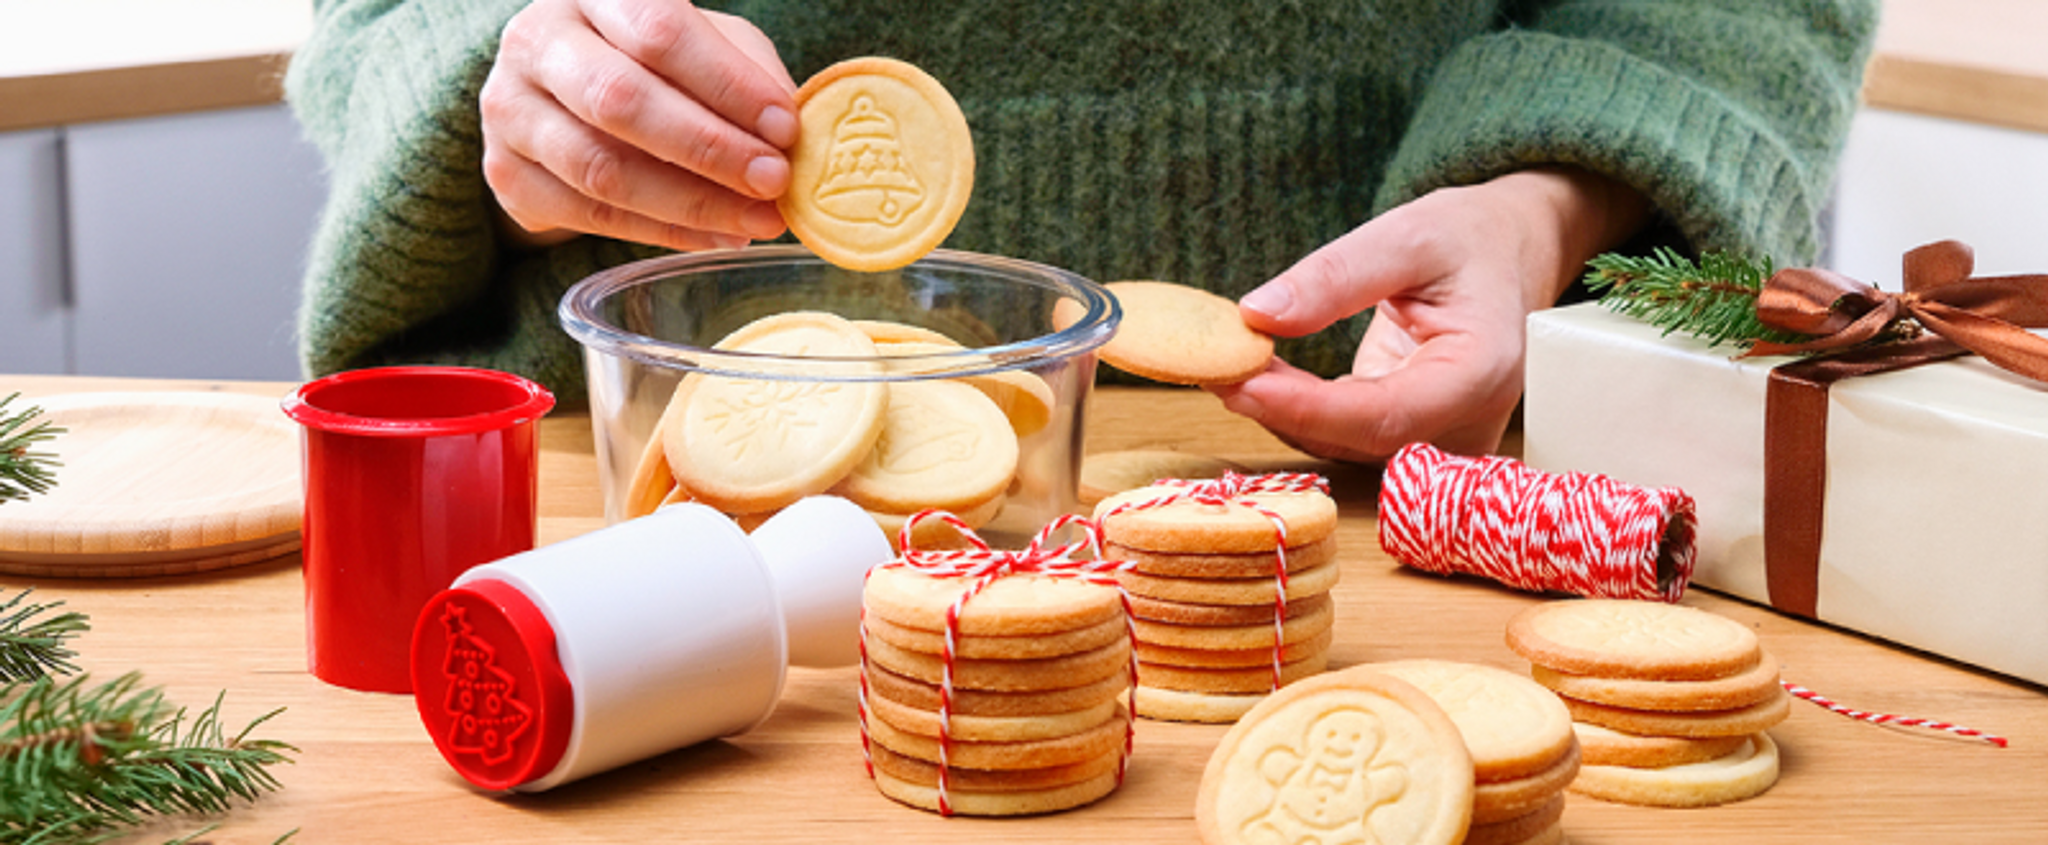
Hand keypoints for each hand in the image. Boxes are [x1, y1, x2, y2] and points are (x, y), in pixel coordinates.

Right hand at [480, 0, 798, 249]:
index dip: (727, 85)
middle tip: (773, 182)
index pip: (659, 32)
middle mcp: (536, 41)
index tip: (786, 129)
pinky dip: (663, 232)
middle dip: (710, 148)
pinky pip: (590, 215)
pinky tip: (715, 236)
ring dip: (691, 204)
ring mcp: (510, 110)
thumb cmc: (653, 61)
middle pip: (621, 100)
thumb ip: (746, 73)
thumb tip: (791, 133)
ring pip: (601, 168)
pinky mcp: (506, 174)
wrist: (564, 95)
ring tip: (755, 220)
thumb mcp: (707, 42)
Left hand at [1208, 168, 1647, 462]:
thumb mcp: (1407, 235)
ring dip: (1280, 412)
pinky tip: (1257, 375)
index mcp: (1481, 372)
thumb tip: (1257, 315)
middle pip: (1358, 440)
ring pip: (1345, 447)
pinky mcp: (1412, 440)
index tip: (1239, 381)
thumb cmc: (1469, 241)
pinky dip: (1297, 411)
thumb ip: (1336, 277)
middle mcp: (1466, 425)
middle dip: (1280, 410)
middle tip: (1214, 366)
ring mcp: (1441, 442)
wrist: (1509, 258)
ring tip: (1226, 363)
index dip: (1305, 407)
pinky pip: (1346, 438)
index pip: (1383, 413)